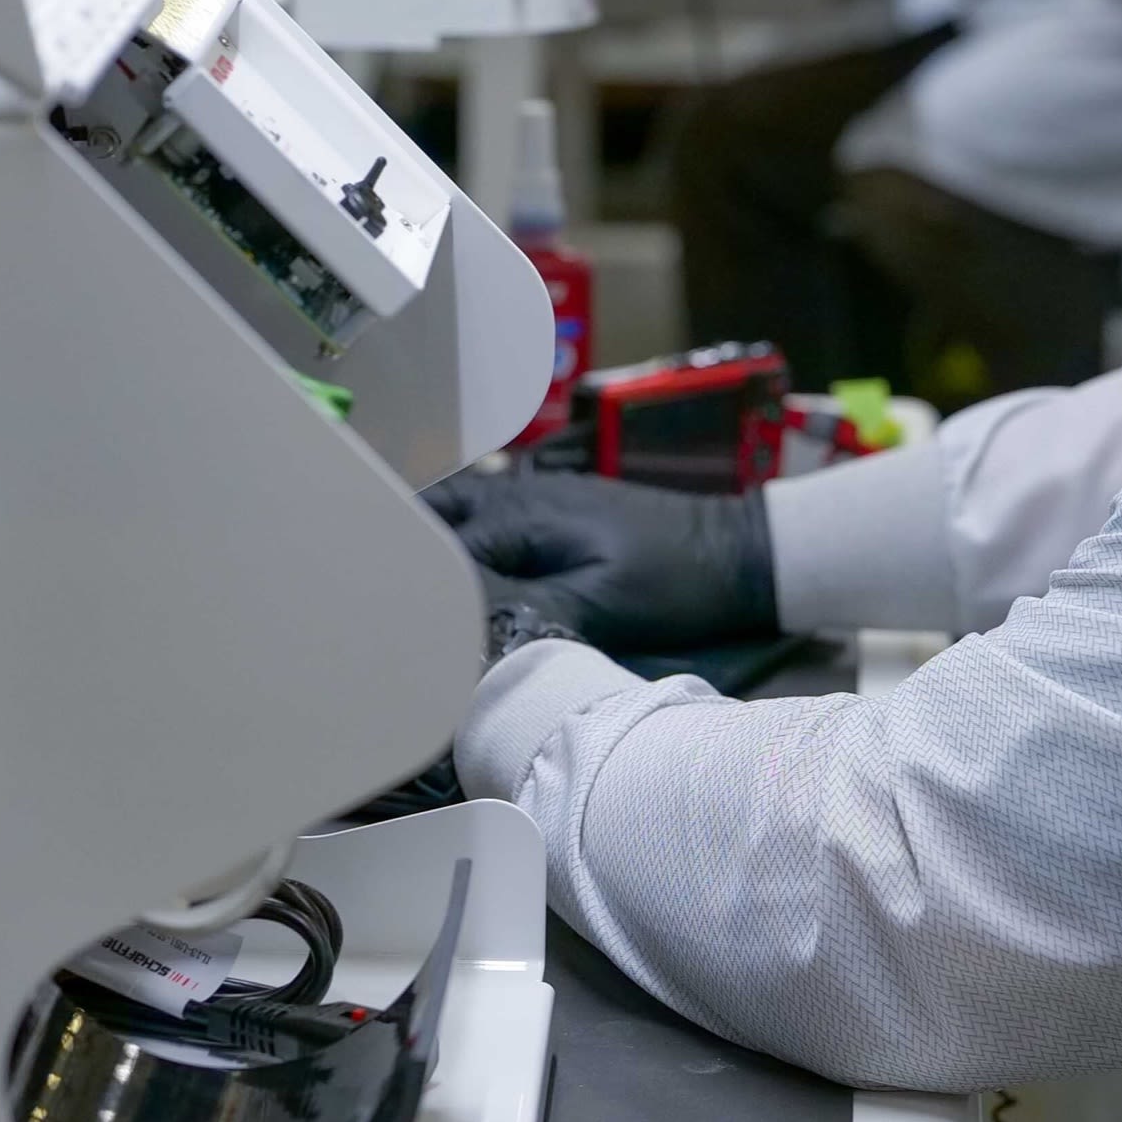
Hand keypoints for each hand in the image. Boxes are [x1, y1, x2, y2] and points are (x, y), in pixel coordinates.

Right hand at [426, 469, 775, 653]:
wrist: (734, 550)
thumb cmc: (672, 583)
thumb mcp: (597, 606)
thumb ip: (521, 609)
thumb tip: (455, 626)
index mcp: (520, 516)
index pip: (439, 553)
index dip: (414, 591)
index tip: (394, 628)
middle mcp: (519, 494)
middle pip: (436, 515)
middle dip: (407, 550)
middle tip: (387, 599)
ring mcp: (538, 493)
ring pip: (459, 508)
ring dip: (433, 539)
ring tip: (411, 587)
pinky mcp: (557, 506)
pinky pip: (490, 513)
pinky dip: (465, 536)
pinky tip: (461, 571)